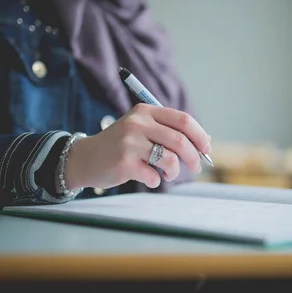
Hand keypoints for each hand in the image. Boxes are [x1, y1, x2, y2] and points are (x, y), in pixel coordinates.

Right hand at [64, 104, 211, 189]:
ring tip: (167, 174)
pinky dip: (156, 181)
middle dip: (193, 157)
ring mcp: (129, 143)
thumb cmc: (120, 146)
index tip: (206, 149)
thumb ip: (168, 131)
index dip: (199, 136)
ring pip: (169, 159)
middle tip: (195, 168)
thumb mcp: (142, 129)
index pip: (183, 119)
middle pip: (180, 140)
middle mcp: (137, 123)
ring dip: (174, 172)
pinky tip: (148, 178)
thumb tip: (205, 141)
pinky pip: (154, 176)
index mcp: (145, 111)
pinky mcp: (124, 162)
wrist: (85, 158)